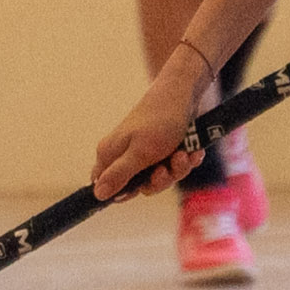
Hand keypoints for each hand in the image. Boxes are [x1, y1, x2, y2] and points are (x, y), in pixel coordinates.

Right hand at [91, 51, 213, 201]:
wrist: (185, 94)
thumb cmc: (160, 122)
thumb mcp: (140, 153)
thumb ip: (118, 175)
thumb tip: (97, 195)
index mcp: (109, 154)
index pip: (106, 188)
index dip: (126, 192)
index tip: (143, 185)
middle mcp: (124, 154)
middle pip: (138, 186)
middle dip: (160, 180)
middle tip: (166, 167)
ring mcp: (143, 152)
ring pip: (159, 177)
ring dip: (176, 169)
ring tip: (183, 154)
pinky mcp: (161, 149)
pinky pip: (172, 166)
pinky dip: (184, 160)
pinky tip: (192, 151)